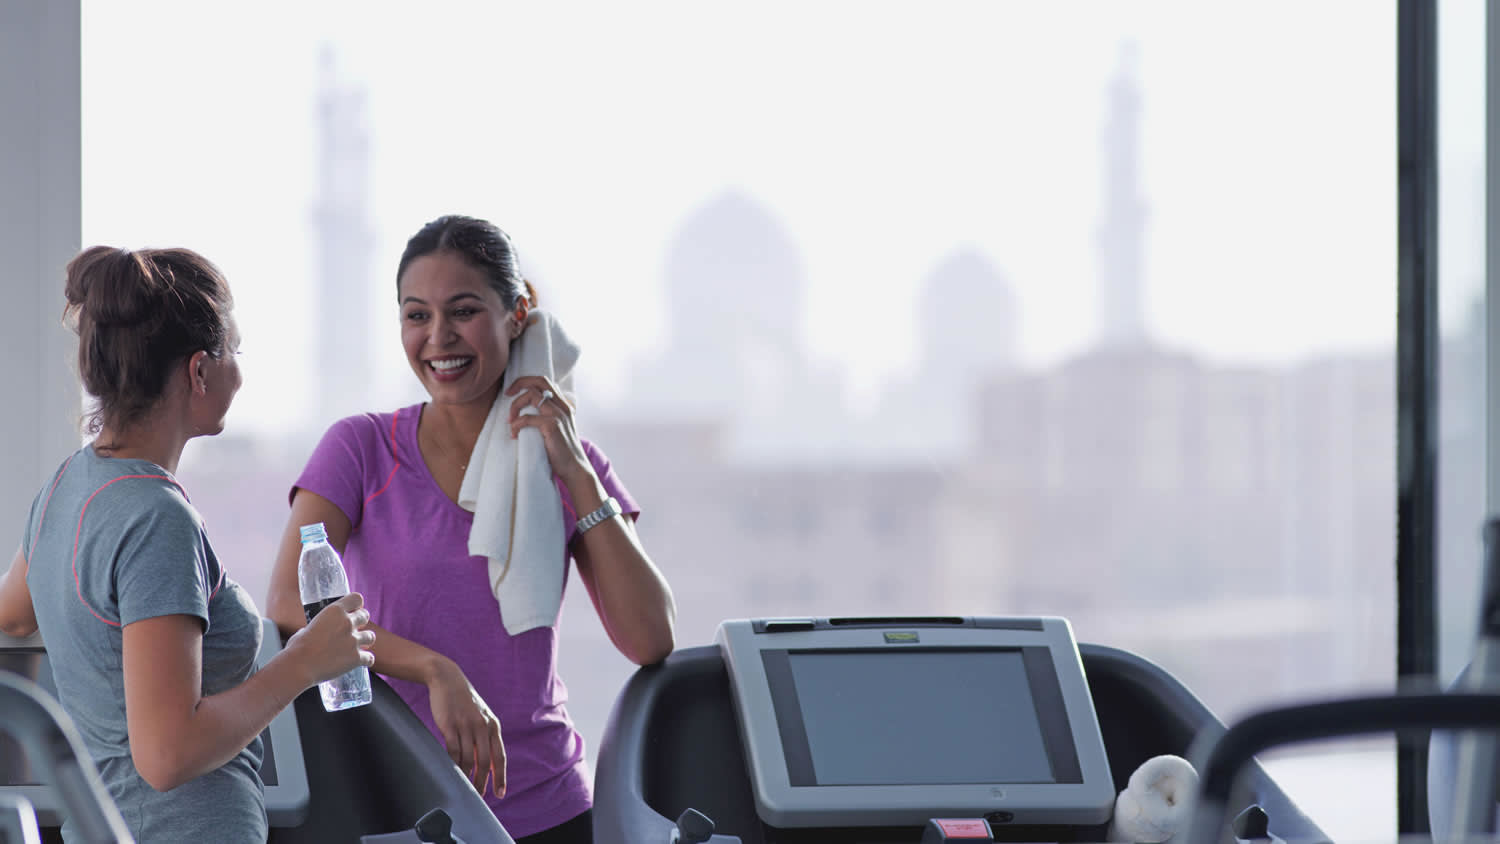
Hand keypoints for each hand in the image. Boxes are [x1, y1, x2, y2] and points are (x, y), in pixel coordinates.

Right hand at [285, 593, 375, 686]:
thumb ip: (317, 628)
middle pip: (365, 616)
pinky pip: (370, 658)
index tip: (354, 610)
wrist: (299, 667)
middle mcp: (347, 623)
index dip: (356, 605)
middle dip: (361, 622)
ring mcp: (353, 640)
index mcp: (334, 611)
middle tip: (354, 630)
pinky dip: (366, 660)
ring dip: (365, 641)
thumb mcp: (306, 629)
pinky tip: (361, 662)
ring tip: (358, 646)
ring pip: (371, 637)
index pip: (356, 598)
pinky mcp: (356, 658)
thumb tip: (316, 632)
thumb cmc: (297, 649)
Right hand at [426, 658, 506, 797]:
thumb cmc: (464, 702)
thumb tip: (488, 764)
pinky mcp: (450, 725)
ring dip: (466, 777)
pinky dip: (452, 765)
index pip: (499, 757)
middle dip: (481, 782)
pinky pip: (453, 751)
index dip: (500, 777)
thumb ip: (486, 737)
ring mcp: (466, 726)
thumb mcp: (481, 717)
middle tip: (477, 796)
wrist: (447, 679)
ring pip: (468, 760)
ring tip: (463, 788)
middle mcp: (482, 726)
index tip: (500, 794)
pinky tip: (451, 773)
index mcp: (493, 726)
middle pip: (484, 762)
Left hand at [506, 375, 589, 483]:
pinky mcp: (552, 426)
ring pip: (531, 395)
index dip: (526, 382)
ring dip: (515, 406)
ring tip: (510, 421)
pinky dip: (516, 425)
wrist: (575, 469)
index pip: (545, 382)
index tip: (513, 393)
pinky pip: (527, 418)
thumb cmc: (562, 453)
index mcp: (564, 406)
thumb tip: (524, 414)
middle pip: (540, 381)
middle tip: (507, 394)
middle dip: (519, 383)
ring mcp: (558, 415)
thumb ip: (548, 418)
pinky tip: (514, 435)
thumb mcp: (559, 430)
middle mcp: (562, 406)